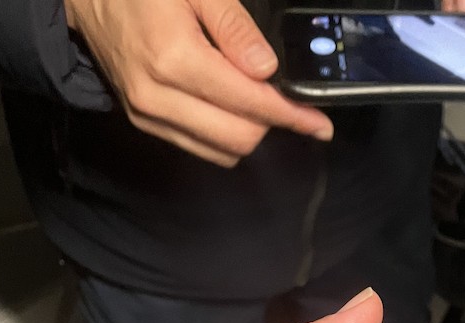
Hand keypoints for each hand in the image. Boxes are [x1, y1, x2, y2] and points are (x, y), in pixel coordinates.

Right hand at [63, 0, 332, 165]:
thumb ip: (234, 28)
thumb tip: (268, 71)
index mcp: (174, 59)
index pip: (249, 104)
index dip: (290, 115)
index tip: (320, 124)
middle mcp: (158, 98)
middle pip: (239, 138)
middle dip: (270, 125)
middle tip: (286, 103)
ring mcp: (148, 116)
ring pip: (222, 151)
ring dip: (248, 132)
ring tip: (254, 101)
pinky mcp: (144, 124)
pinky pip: (200, 147)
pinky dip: (224, 135)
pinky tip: (230, 108)